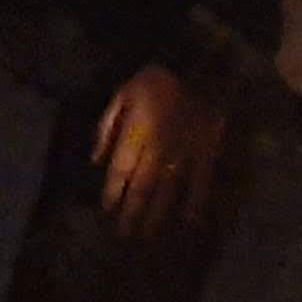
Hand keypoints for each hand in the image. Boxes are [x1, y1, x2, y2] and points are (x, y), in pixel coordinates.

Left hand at [90, 64, 228, 240]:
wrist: (201, 66)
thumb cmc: (158, 80)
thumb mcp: (123, 93)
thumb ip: (107, 126)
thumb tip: (96, 159)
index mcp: (136, 134)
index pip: (120, 170)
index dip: (112, 191)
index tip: (108, 210)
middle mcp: (157, 149)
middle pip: (141, 186)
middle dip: (132, 211)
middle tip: (124, 234)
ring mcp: (183, 153)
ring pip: (167, 189)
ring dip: (157, 213)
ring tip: (148, 234)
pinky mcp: (205, 152)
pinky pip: (201, 180)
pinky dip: (196, 200)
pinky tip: (190, 220)